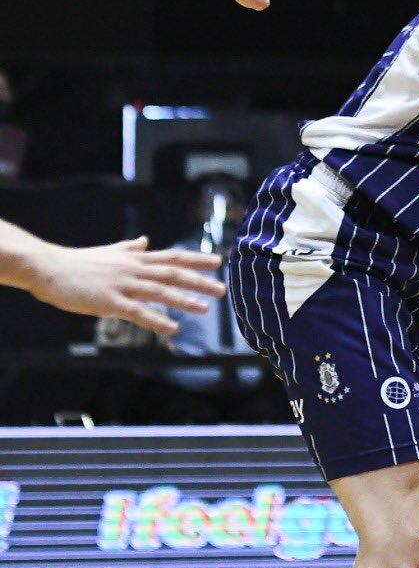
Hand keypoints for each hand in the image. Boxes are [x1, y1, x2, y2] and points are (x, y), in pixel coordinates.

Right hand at [27, 237, 224, 335]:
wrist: (46, 267)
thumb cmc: (77, 262)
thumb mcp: (109, 252)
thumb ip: (129, 248)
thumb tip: (144, 240)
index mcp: (135, 259)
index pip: (173, 257)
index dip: (197, 259)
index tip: (219, 261)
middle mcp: (133, 269)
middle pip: (173, 273)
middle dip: (199, 281)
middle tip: (222, 289)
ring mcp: (122, 285)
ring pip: (159, 291)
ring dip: (184, 300)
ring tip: (205, 309)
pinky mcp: (108, 301)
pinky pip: (137, 312)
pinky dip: (156, 319)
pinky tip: (172, 328)